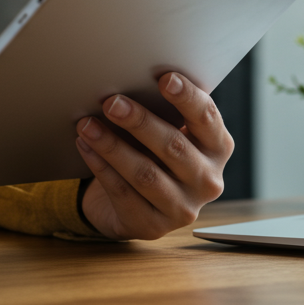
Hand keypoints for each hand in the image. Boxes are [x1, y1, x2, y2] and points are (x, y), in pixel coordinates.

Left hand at [75, 72, 233, 239]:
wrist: (138, 204)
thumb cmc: (154, 154)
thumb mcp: (168, 132)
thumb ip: (163, 111)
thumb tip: (130, 78)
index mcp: (218, 148)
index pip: (207, 118)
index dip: (187, 97)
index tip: (164, 78)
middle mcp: (208, 181)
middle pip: (173, 146)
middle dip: (139, 121)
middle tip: (111, 102)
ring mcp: (183, 208)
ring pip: (145, 173)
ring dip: (112, 146)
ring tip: (87, 125)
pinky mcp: (153, 226)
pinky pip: (123, 193)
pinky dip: (100, 166)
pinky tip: (84, 145)